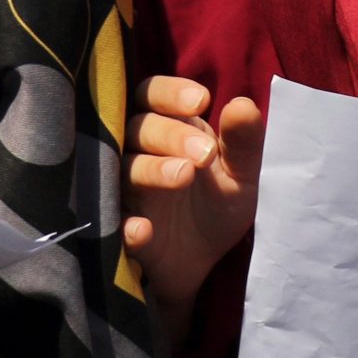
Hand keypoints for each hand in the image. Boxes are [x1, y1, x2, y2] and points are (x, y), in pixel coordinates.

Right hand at [124, 76, 264, 341]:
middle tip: (204, 153)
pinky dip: (125, 226)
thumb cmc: (217, 206)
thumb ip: (243, 143)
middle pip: (139, 128)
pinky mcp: (118, 229)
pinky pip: (113, 223)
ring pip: (125, 169)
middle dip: (170, 134)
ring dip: (152, 170)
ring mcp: (125, 190)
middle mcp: (138, 151)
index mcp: (167, 128)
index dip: (170, 92)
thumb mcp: (241, 177)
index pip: (153, 95)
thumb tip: (244, 104)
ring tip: (184, 175)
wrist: (203, 264)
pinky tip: (143, 229)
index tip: (200, 101)